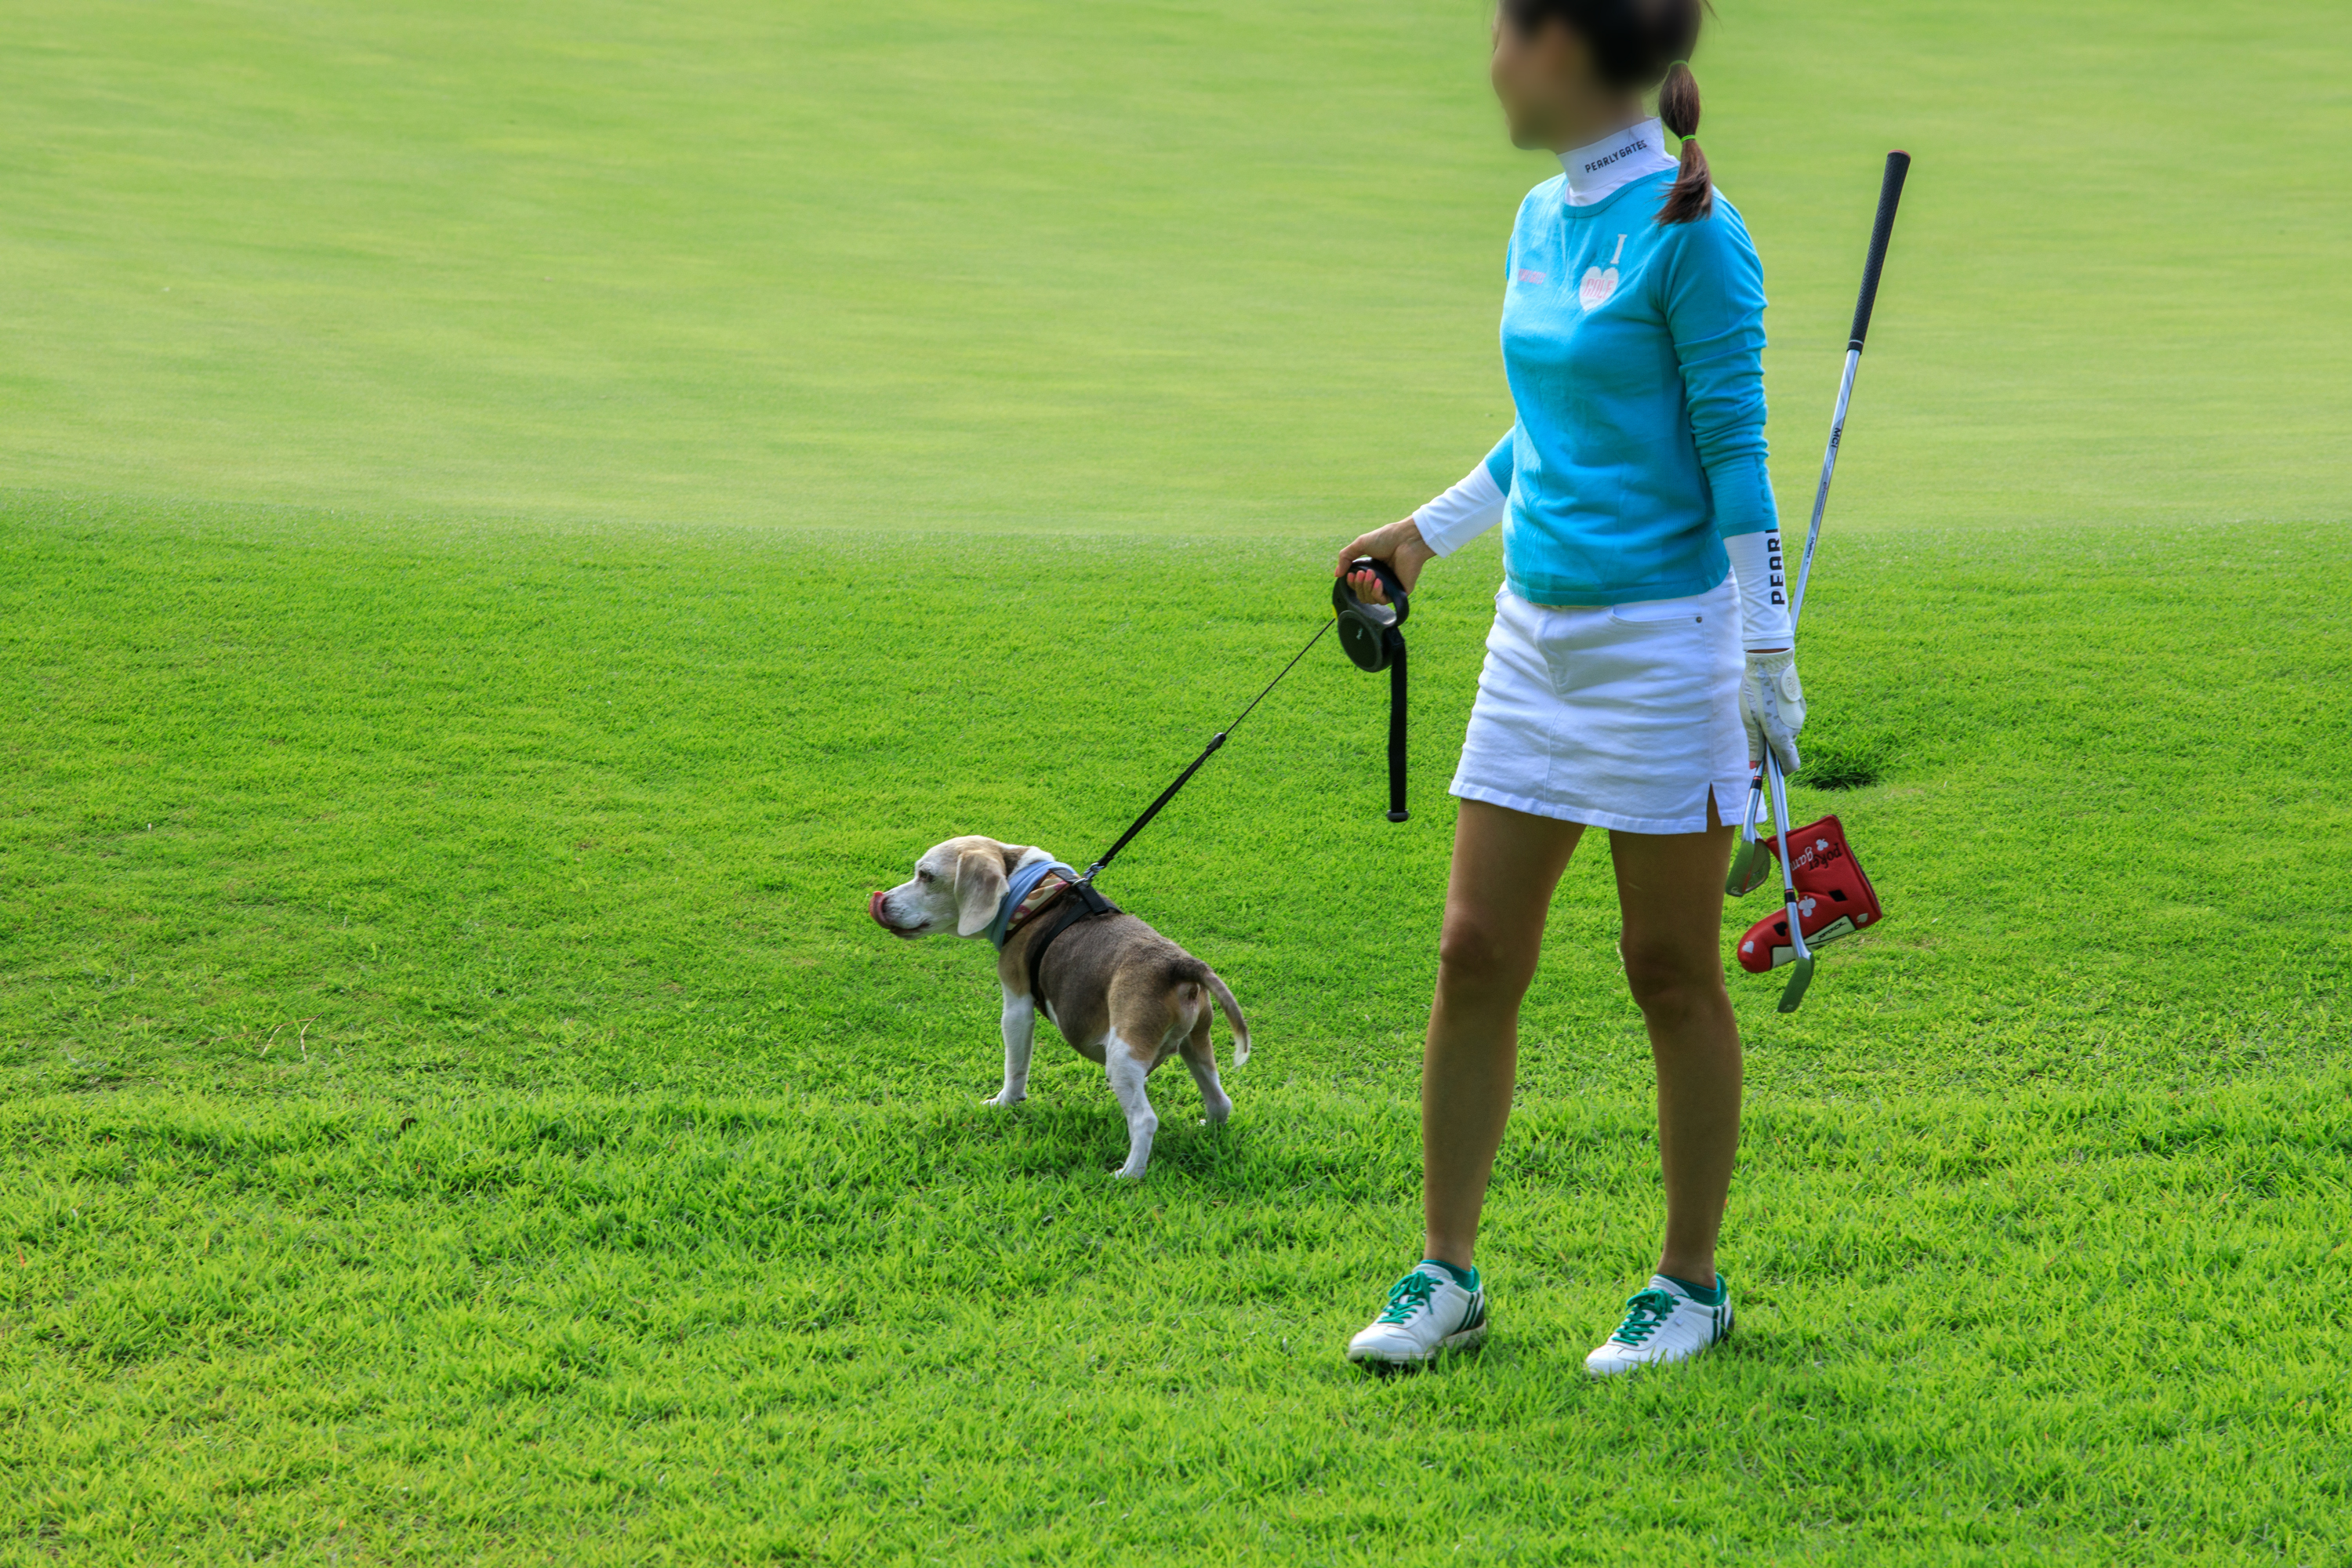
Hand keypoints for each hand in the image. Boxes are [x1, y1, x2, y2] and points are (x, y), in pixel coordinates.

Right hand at [1332, 519, 1434, 605]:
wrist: (1406, 538)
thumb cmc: (1386, 538)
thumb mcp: (1360, 544)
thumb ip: (1345, 557)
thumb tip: (1337, 575)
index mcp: (1371, 569)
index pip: (1356, 585)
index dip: (1351, 583)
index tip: (1350, 575)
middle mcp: (1380, 579)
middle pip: (1361, 594)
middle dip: (1358, 585)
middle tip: (1361, 573)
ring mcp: (1389, 586)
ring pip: (1370, 599)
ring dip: (1366, 588)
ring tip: (1371, 574)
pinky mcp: (1398, 591)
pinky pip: (1383, 601)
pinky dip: (1376, 593)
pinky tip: (1378, 582)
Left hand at [1741, 649, 1805, 774]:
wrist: (1771, 663)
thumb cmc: (1755, 692)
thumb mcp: (1749, 720)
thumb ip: (1754, 744)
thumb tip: (1754, 766)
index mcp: (1781, 736)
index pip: (1791, 765)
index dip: (1782, 771)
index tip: (1771, 770)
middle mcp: (1794, 729)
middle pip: (1786, 747)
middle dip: (1773, 745)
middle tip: (1757, 730)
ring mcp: (1800, 716)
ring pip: (1788, 731)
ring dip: (1776, 729)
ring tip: (1760, 711)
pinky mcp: (1801, 705)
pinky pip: (1790, 718)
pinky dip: (1781, 717)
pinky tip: (1770, 702)